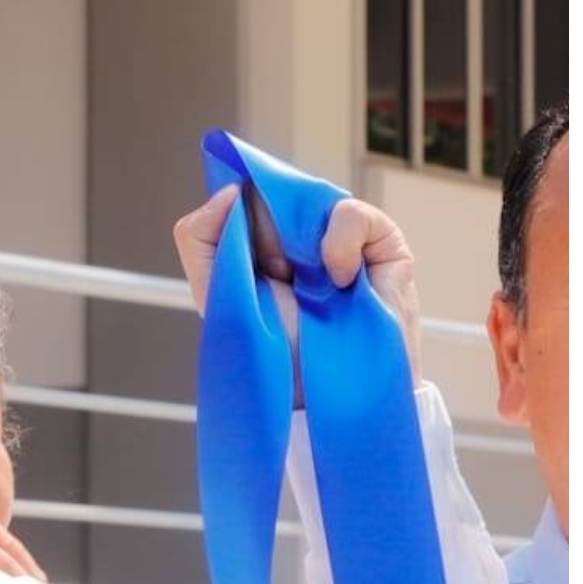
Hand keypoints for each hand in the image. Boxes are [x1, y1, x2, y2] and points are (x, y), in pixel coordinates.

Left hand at [175, 188, 417, 345]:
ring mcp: (345, 239)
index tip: (249, 255)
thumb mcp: (217, 292)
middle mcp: (306, 236)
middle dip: (269, 231)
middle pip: (280, 192)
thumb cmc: (278, 353)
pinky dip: (341, 241)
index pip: (250, 194)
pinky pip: (353, 214)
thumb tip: (232, 190)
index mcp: (266, 242)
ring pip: (313, 199)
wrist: (322, 393)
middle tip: (276, 273)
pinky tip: (339, 279)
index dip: (244, 213)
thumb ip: (199, 238)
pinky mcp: (383, 244)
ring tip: (308, 283)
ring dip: (302, 242)